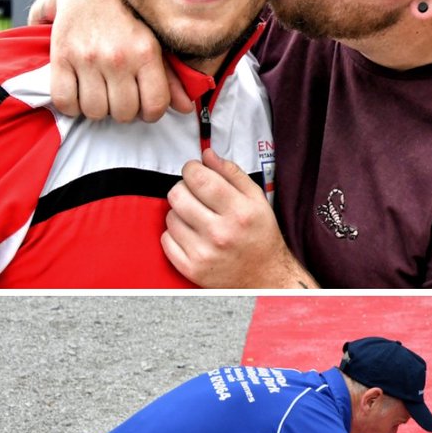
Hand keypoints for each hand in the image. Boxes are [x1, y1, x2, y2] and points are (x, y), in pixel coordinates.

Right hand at [39, 0, 188, 122]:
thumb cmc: (128, 22)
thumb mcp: (156, 44)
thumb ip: (171, 78)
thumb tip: (185, 108)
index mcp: (146, 54)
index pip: (154, 106)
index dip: (150, 114)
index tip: (144, 107)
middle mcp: (118, 57)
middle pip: (124, 113)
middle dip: (124, 111)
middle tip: (119, 97)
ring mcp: (87, 58)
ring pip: (95, 110)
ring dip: (97, 109)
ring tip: (99, 94)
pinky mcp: (61, 57)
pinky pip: (64, 101)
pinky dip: (70, 106)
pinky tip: (77, 95)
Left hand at [163, 149, 315, 287]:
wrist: (265, 277)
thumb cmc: (261, 237)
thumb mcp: (257, 200)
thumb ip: (232, 174)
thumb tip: (207, 155)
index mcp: (240, 212)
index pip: (198, 178)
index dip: (191, 169)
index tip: (195, 172)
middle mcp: (221, 233)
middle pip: (177, 194)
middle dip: (184, 189)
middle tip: (196, 196)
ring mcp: (204, 253)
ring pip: (170, 216)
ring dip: (181, 214)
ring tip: (198, 220)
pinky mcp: (191, 268)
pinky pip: (166, 239)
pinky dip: (176, 235)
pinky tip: (193, 236)